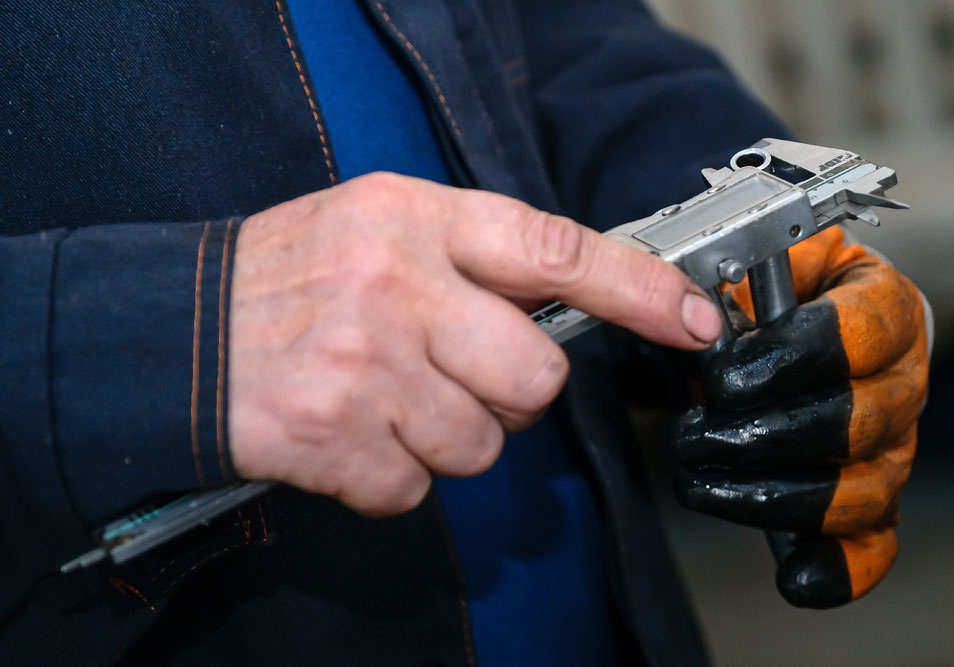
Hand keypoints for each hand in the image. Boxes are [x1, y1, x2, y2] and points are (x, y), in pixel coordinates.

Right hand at [229, 172, 720, 515]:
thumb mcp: (379, 226)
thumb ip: (471, 258)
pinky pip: (417, 489)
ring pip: (479, 446)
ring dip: (443, 439)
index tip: (690, 318)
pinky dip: (392, 477)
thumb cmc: (292, 277)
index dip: (635, 287)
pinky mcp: (336, 437)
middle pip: (533, 379)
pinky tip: (352, 435)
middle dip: (511, 398)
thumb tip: (560, 309)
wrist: (176, 330)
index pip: (554, 249)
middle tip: (457, 379)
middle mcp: (399, 286)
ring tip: (386, 402)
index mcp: (418, 220)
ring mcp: (367, 364)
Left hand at [673, 226, 928, 607]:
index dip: (792, 358)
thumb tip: (701, 325)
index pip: (859, 335)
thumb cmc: (769, 291)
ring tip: (697, 484)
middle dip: (762, 436)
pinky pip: (871, 542)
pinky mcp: (871, 495)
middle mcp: (900, 381)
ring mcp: (890, 444)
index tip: (725, 379)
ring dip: (767, 496)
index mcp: (882, 308)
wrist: (783, 322)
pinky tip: (794, 577)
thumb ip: (732, 281)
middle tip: (693, 434)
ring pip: (857, 489)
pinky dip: (837, 566)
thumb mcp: (752, 262)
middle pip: (854, 423)